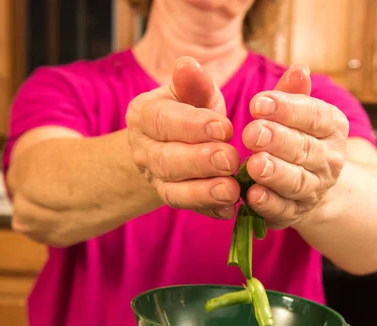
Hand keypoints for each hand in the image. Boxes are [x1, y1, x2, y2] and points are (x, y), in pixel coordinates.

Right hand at [126, 57, 239, 219]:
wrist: (175, 141)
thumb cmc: (192, 110)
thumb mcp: (193, 92)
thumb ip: (194, 83)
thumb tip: (187, 63)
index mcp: (144, 115)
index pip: (163, 121)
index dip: (193, 126)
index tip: (224, 127)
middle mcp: (143, 150)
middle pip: (166, 160)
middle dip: (201, 161)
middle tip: (231, 159)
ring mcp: (155, 179)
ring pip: (173, 191)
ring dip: (204, 192)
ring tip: (233, 190)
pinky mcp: (172, 199)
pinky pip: (187, 209)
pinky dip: (209, 210)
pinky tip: (229, 209)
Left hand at [242, 65, 349, 228]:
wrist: (311, 184)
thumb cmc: (297, 138)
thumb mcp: (298, 113)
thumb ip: (294, 93)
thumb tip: (300, 68)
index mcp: (332, 128)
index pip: (314, 116)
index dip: (287, 109)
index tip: (258, 102)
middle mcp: (329, 160)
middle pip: (305, 149)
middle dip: (278, 140)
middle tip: (251, 133)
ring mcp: (314, 190)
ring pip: (296, 181)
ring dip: (275, 174)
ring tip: (254, 164)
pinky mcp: (295, 213)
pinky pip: (284, 210)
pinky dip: (268, 203)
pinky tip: (251, 195)